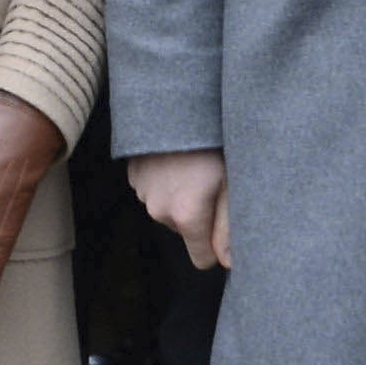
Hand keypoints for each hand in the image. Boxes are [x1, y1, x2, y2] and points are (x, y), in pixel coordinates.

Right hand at [129, 149, 230, 270]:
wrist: (174, 101)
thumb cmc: (211, 141)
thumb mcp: (231, 184)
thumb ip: (229, 229)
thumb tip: (229, 263)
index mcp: (186, 216)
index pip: (202, 260)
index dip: (217, 246)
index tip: (225, 223)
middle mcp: (159, 210)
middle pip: (186, 232)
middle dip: (199, 217)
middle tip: (212, 182)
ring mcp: (142, 193)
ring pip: (170, 210)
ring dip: (181, 197)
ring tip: (194, 166)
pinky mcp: (134, 176)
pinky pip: (155, 192)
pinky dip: (166, 182)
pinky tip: (177, 160)